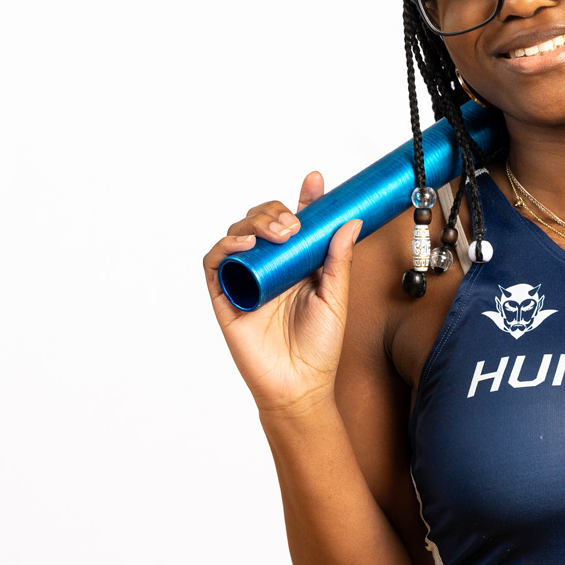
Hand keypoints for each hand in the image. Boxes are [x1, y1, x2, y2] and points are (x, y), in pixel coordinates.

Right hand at [202, 170, 361, 414]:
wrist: (299, 384)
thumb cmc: (320, 346)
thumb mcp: (336, 298)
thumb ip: (339, 261)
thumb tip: (350, 222)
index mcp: (296, 264)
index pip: (295, 223)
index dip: (302, 199)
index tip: (314, 181)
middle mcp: (269, 267)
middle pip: (262, 221)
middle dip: (275, 211)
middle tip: (293, 223)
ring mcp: (246, 279)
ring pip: (238, 234)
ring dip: (254, 222)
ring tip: (276, 231)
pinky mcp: (226, 296)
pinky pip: (215, 262)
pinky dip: (225, 246)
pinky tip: (246, 243)